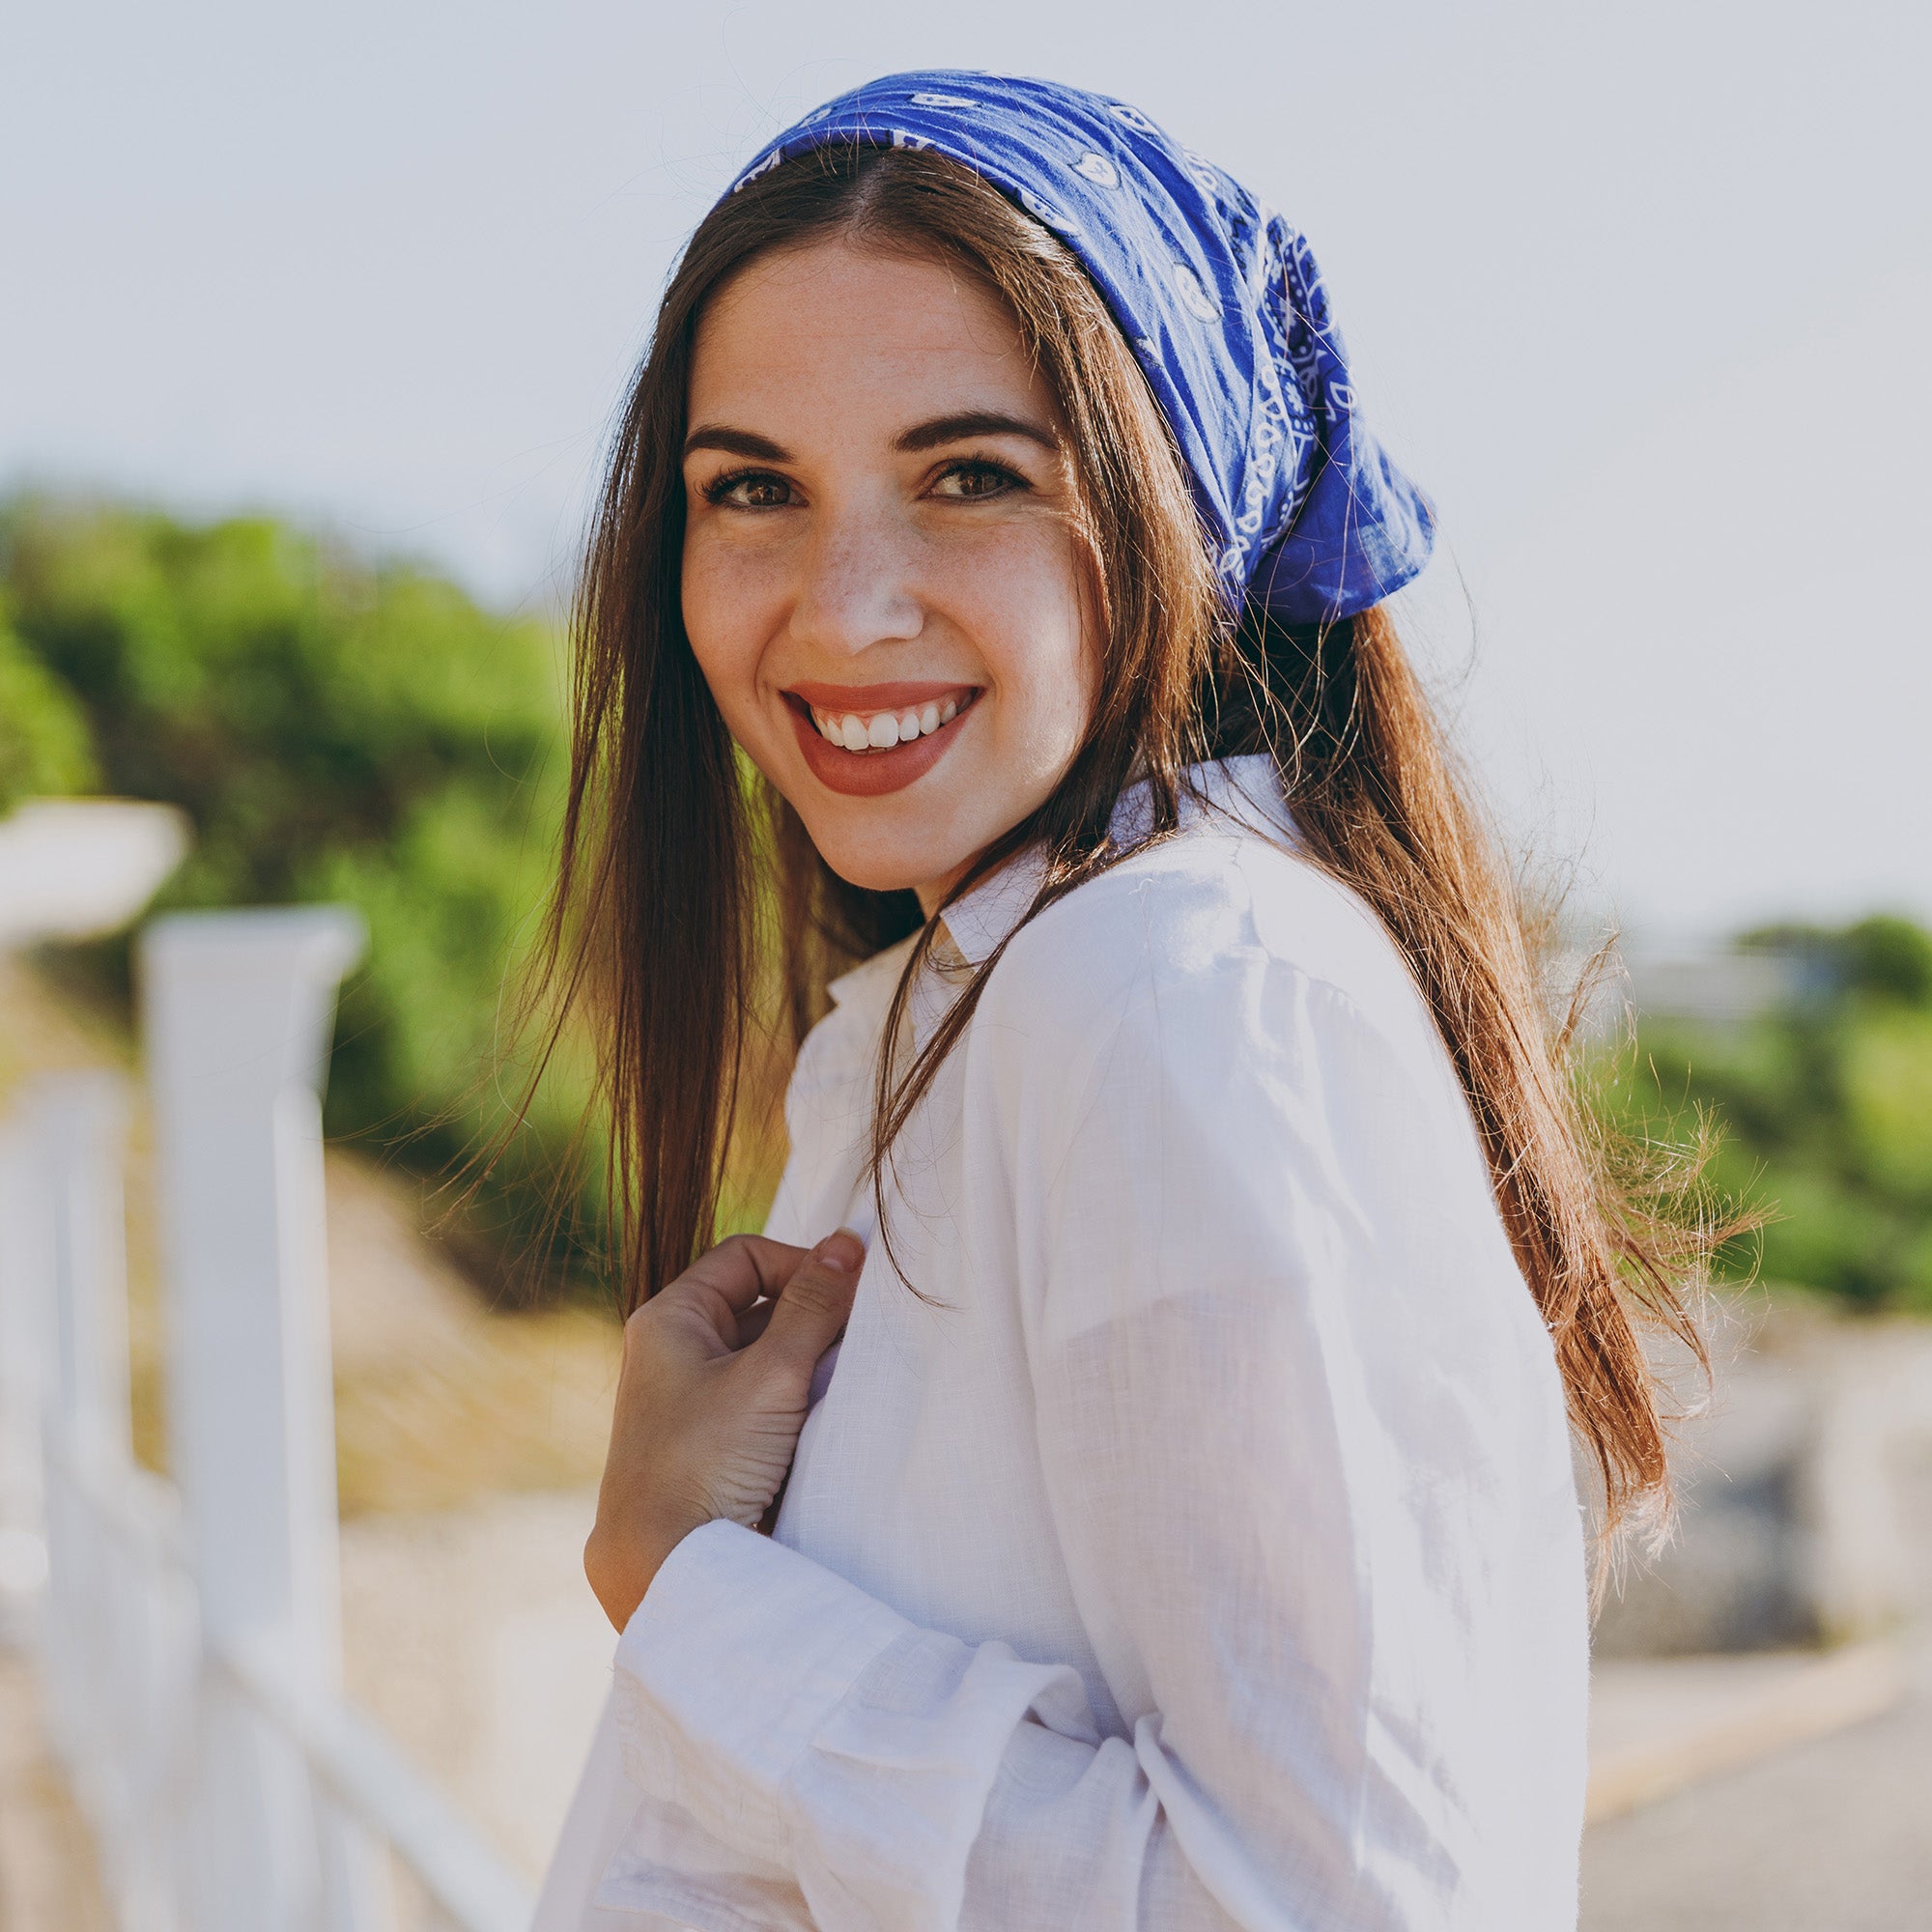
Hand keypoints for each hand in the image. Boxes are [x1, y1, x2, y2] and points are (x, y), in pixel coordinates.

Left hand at [583, 1228, 864, 1631]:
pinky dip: (794, 1403)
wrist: (662, 1566)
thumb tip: (846, 1245)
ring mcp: (687, 1401)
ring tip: (838, 1386)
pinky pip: (760, 1402)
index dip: (801, 1264)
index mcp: (669, 1319)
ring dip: (807, 1365)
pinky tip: (820, 1423)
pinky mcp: (707, 1444)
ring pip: (764, 1357)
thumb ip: (814, 1306)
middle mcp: (672, 1353)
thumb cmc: (704, 1462)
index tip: (848, 1293)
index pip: (746, 1257)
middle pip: (758, 1307)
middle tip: (854, 1342)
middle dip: (812, 1320)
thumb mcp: (771, 1374)